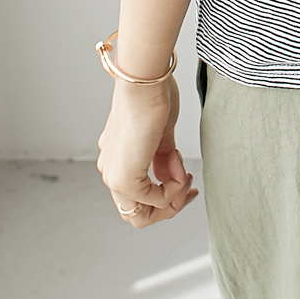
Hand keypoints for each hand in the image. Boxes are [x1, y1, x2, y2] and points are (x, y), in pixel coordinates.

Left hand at [96, 74, 197, 228]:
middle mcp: (110, 172)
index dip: (166, 195)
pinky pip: (154, 199)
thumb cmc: (151, 97)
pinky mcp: (124, 179)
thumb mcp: (161, 135)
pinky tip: (181, 168)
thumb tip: (175, 180)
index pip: (138, 196)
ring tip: (186, 176)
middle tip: (189, 187)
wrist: (143, 83)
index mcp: (116, 160)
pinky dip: (174, 188)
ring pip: (141, 215)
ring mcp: (114, 178)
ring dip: (172, 200)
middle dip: (169, 205)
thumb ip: (163, 161)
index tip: (188, 181)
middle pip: (138, 213)